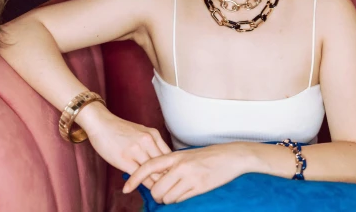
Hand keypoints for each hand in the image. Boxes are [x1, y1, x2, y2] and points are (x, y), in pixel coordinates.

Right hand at [78, 103, 171, 181]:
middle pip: (164, 166)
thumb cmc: (119, 129)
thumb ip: (152, 144)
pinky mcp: (125, 160)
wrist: (100, 123)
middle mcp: (148, 141)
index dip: (171, 169)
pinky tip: (143, 187)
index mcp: (154, 134)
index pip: (170, 156)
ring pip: (154, 173)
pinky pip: (140, 177)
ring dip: (156, 184)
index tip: (170, 177)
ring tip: (157, 191)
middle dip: (166, 179)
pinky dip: (144, 185)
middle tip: (165, 188)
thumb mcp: (141, 132)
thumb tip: (161, 161)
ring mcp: (137, 150)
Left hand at [122, 143, 249, 203]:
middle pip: (156, 189)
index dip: (134, 178)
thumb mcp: (185, 156)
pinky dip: (179, 200)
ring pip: (167, 198)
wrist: (230, 156)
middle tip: (162, 193)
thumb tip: (153, 177)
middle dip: (157, 195)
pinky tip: (184, 193)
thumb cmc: (207, 156)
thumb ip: (170, 165)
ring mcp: (190, 177)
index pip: (148, 167)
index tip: (125, 189)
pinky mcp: (199, 187)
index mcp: (174, 155)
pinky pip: (180, 200)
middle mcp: (180, 166)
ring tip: (175, 193)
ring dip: (168, 199)